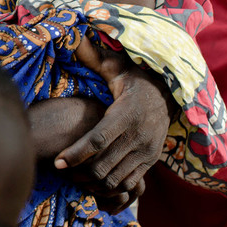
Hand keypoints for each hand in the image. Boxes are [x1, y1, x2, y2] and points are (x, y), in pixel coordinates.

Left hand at [52, 39, 170, 211]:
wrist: (169, 96)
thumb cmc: (134, 80)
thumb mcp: (117, 67)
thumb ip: (95, 57)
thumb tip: (73, 39)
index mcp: (127, 113)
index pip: (98, 140)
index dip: (75, 153)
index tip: (57, 162)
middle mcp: (139, 136)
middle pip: (104, 165)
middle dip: (80, 172)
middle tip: (63, 170)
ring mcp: (147, 152)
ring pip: (115, 179)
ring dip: (93, 183)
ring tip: (76, 176)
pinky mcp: (151, 162)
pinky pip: (128, 184)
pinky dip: (110, 187)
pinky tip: (94, 179)